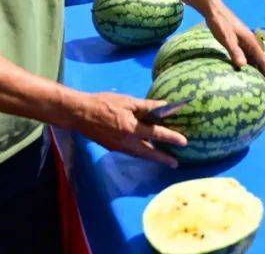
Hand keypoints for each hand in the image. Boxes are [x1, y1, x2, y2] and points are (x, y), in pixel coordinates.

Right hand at [72, 91, 187, 167]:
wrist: (80, 113)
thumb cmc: (104, 103)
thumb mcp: (128, 101)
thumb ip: (147, 106)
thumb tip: (165, 105)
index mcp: (132, 128)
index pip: (156, 134)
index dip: (171, 137)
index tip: (184, 142)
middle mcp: (127, 142)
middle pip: (150, 153)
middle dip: (163, 158)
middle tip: (175, 164)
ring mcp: (119, 147)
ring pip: (140, 155)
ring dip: (152, 157)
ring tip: (163, 159)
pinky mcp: (113, 147)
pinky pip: (131, 152)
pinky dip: (141, 153)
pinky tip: (144, 151)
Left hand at [202, 4, 264, 85]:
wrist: (214, 11)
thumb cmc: (221, 24)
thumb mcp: (227, 39)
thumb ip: (235, 51)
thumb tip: (243, 65)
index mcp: (250, 41)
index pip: (262, 59)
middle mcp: (250, 41)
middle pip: (259, 59)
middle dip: (264, 72)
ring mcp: (244, 41)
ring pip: (253, 57)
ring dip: (256, 68)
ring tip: (258, 81)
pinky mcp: (237, 41)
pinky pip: (246, 54)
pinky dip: (248, 63)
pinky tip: (244, 69)